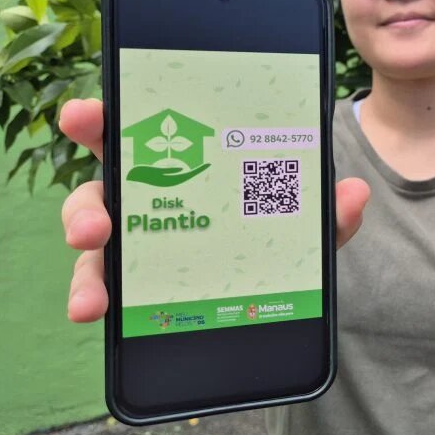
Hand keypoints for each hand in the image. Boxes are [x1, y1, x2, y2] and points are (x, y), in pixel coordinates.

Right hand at [58, 98, 370, 322]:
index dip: (101, 121)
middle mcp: (149, 199)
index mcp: (181, 163)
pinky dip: (99, 302)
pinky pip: (109, 291)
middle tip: (94, 228)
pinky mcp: (136, 287)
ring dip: (87, 271)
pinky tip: (96, 317)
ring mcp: (138, 244)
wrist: (277, 288)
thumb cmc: (276, 227)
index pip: (135, 133)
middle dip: (84, 208)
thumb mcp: (306, 219)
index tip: (80, 118)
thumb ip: (326, 209)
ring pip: (96, 250)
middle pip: (100, 193)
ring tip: (92, 302)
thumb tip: (355, 193)